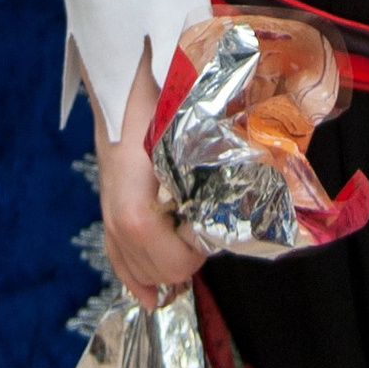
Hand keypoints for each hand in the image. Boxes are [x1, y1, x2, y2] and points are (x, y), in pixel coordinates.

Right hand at [94, 56, 207, 303]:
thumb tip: (263, 179)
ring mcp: (107, 213)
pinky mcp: (105, 205)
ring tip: (189, 249)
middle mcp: (116, 218)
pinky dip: (134, 277)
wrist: (124, 72)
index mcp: (135, 209)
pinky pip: (116, 256)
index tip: (212, 225)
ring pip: (135, 269)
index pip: (172, 262)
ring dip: (165, 268)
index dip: (197, 252)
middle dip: (185, 259)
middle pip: (156, 271)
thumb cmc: (159, 98)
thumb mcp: (192, 132)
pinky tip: (150, 295)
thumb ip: (219, 161)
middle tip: (205, 230)